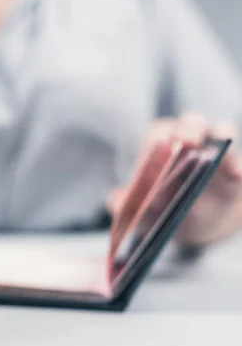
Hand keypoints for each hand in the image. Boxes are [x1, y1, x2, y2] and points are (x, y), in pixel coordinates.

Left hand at [108, 112, 241, 245]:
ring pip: (221, 129)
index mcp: (162, 146)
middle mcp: (190, 141)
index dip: (159, 138)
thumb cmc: (161, 206)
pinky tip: (236, 174)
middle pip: (191, 122)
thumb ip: (124, 203)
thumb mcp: (140, 208)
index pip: (160, 132)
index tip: (159, 145)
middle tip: (187, 141)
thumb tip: (115, 201)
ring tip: (217, 152)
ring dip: (220, 133)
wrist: (192, 224)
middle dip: (188, 128)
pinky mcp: (235, 171)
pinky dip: (238, 165)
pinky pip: (239, 161)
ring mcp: (216, 152)